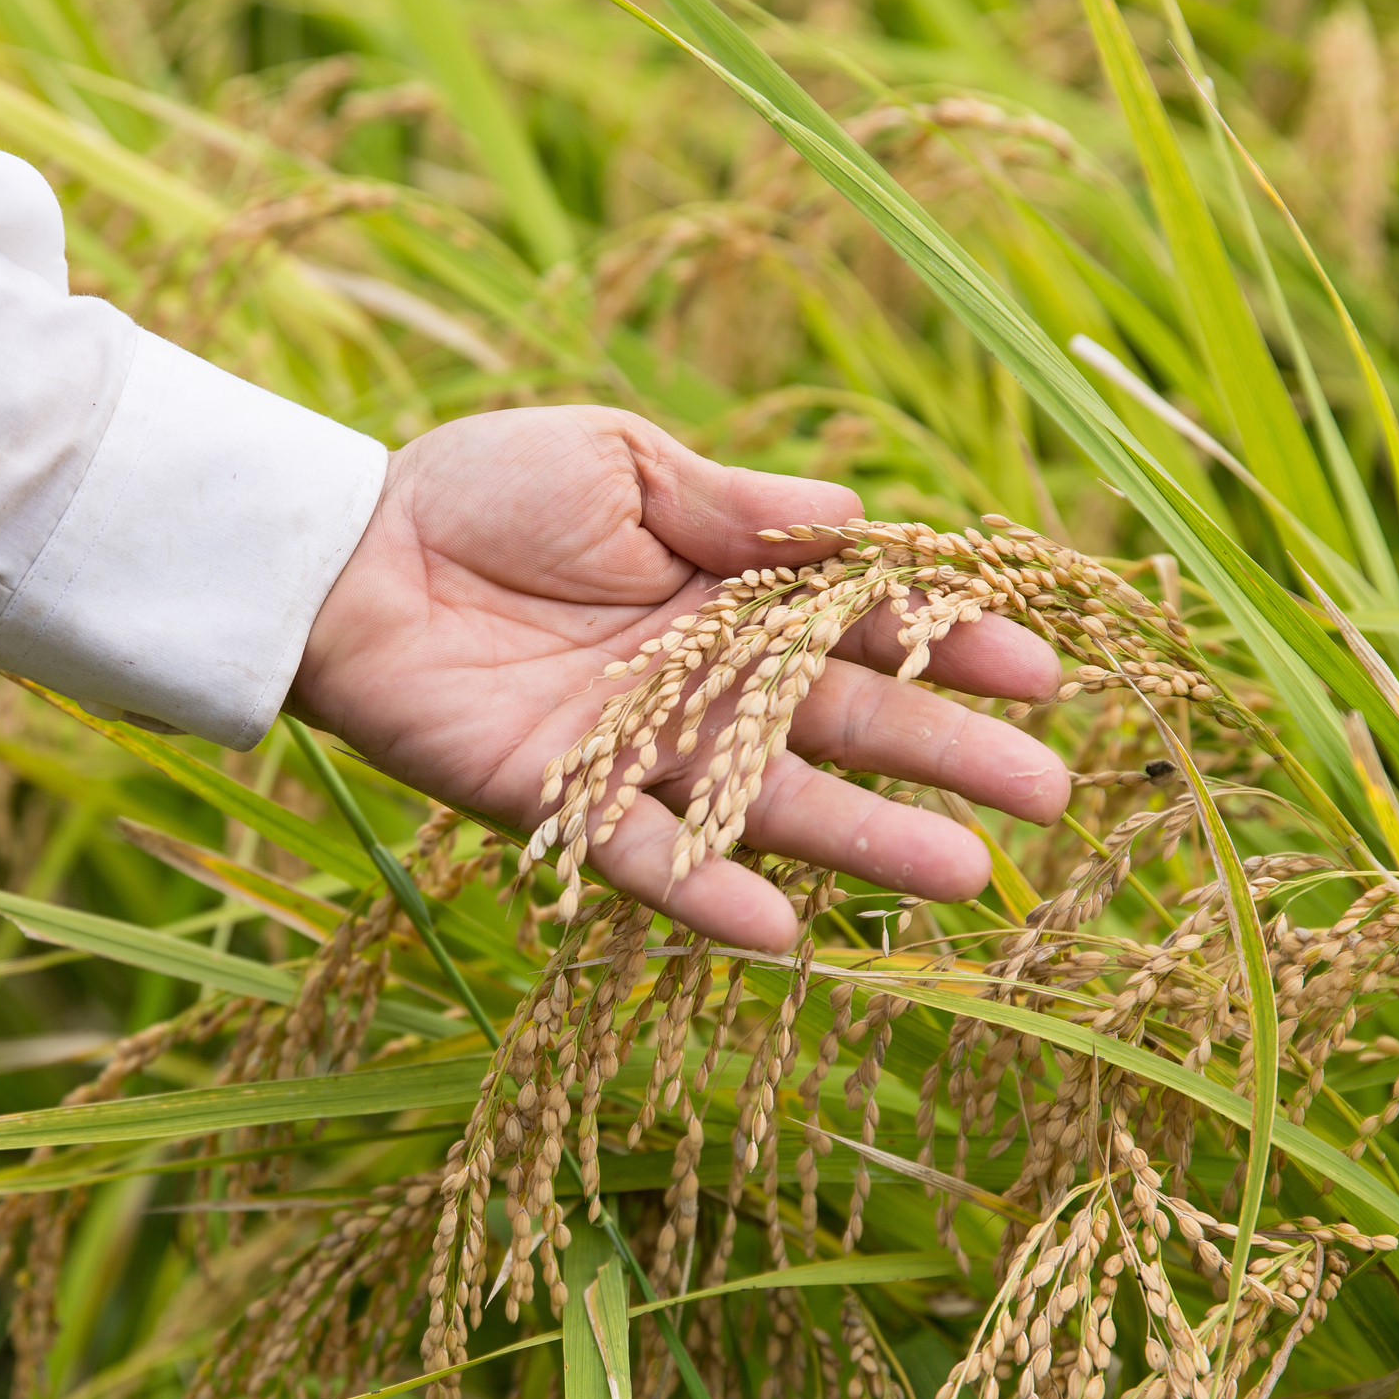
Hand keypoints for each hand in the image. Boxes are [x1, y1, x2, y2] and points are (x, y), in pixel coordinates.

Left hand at [290, 406, 1070, 951]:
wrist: (346, 554)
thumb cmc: (482, 492)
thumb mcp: (621, 462)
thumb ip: (732, 505)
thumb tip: (855, 520)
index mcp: (728, 593)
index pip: (864, 626)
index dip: (951, 647)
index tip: (1043, 672)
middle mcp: (701, 683)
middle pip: (845, 725)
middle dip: (948, 756)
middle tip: (1051, 798)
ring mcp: (640, 751)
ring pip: (772, 803)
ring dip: (868, 840)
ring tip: (969, 876)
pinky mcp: (564, 802)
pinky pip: (647, 860)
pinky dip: (712, 895)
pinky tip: (789, 936)